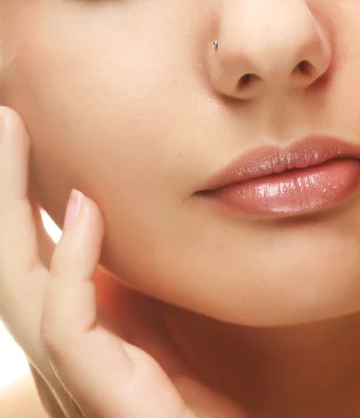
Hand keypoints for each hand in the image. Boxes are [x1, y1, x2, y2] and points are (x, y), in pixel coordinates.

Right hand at [0, 107, 247, 417]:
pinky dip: (69, 258)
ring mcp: (69, 373)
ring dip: (11, 199)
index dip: (15, 194)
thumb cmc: (192, 392)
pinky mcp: (97, 390)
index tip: (21, 135)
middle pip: (5, 254)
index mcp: (67, 327)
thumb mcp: (152, 320)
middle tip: (5, 117)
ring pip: (14, 278)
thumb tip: (104, 222)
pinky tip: (87, 206)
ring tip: (16, 131)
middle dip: (1, 183)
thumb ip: (121, 283)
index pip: (24, 251)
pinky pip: (64, 319)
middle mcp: (54, 348)